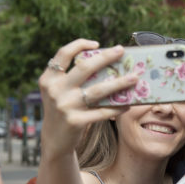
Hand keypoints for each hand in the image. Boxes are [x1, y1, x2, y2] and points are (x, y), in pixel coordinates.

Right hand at [38, 39, 137, 154]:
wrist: (54, 140)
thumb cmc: (64, 110)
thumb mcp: (59, 92)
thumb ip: (72, 78)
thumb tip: (106, 64)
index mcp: (49, 79)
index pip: (63, 54)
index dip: (79, 44)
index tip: (97, 43)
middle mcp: (55, 90)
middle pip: (84, 68)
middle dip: (106, 57)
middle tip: (121, 51)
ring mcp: (65, 106)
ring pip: (98, 90)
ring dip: (119, 83)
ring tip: (135, 77)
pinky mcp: (76, 121)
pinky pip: (102, 112)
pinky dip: (117, 108)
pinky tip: (128, 104)